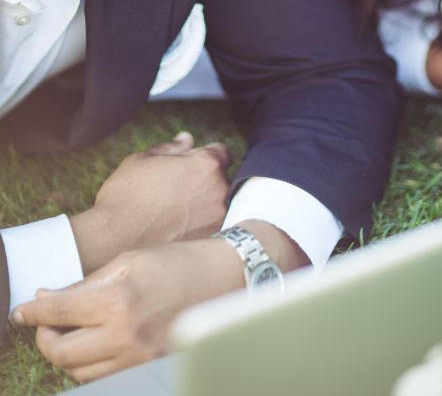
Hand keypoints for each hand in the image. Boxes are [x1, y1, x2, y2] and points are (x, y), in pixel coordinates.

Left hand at [12, 221, 306, 382]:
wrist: (224, 279)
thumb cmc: (175, 262)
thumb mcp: (128, 260)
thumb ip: (86, 282)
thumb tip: (46, 297)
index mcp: (117, 298)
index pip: (57, 312)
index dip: (32, 312)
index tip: (22, 310)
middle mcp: (125, 333)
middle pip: (60, 352)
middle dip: (45, 337)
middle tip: (47, 322)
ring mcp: (138, 357)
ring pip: (78, 372)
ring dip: (68, 353)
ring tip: (75, 332)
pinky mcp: (149, 368)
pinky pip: (104, 378)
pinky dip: (92, 365)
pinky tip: (98, 343)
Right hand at [70, 132, 230, 273]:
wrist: (113, 242)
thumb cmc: (126, 196)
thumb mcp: (143, 160)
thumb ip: (172, 148)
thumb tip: (187, 139)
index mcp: (206, 165)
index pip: (221, 152)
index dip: (206, 155)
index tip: (191, 164)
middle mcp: (218, 190)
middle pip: (220, 178)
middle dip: (204, 179)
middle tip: (175, 188)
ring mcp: (216, 218)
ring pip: (216, 202)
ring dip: (202, 202)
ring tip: (173, 210)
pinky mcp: (209, 240)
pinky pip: (209, 224)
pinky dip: (198, 223)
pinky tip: (175, 227)